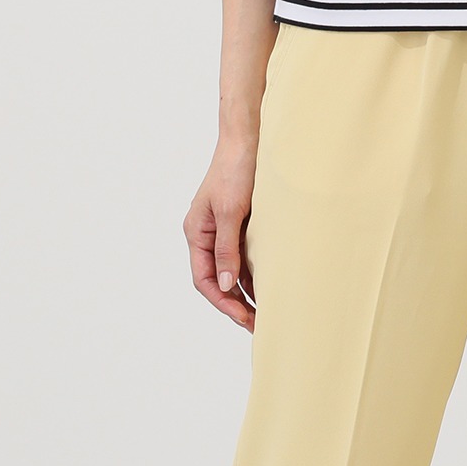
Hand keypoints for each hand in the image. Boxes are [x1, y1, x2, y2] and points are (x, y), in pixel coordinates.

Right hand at [184, 139, 259, 330]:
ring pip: (232, 273)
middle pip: (217, 281)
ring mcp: (224, 233)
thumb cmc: (235, 170)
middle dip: (235, 305)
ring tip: (265, 314)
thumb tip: (226, 285)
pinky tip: (269, 290)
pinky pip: (245, 260)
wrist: (249, 140)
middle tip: (258, 325)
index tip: (244, 318)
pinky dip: (255, 277)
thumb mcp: (230, 211)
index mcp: (197, 233)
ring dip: (246, 294)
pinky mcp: (240, 228)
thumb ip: (227, 249)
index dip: (223, 303)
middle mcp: (207, 236)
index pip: (205, 279)